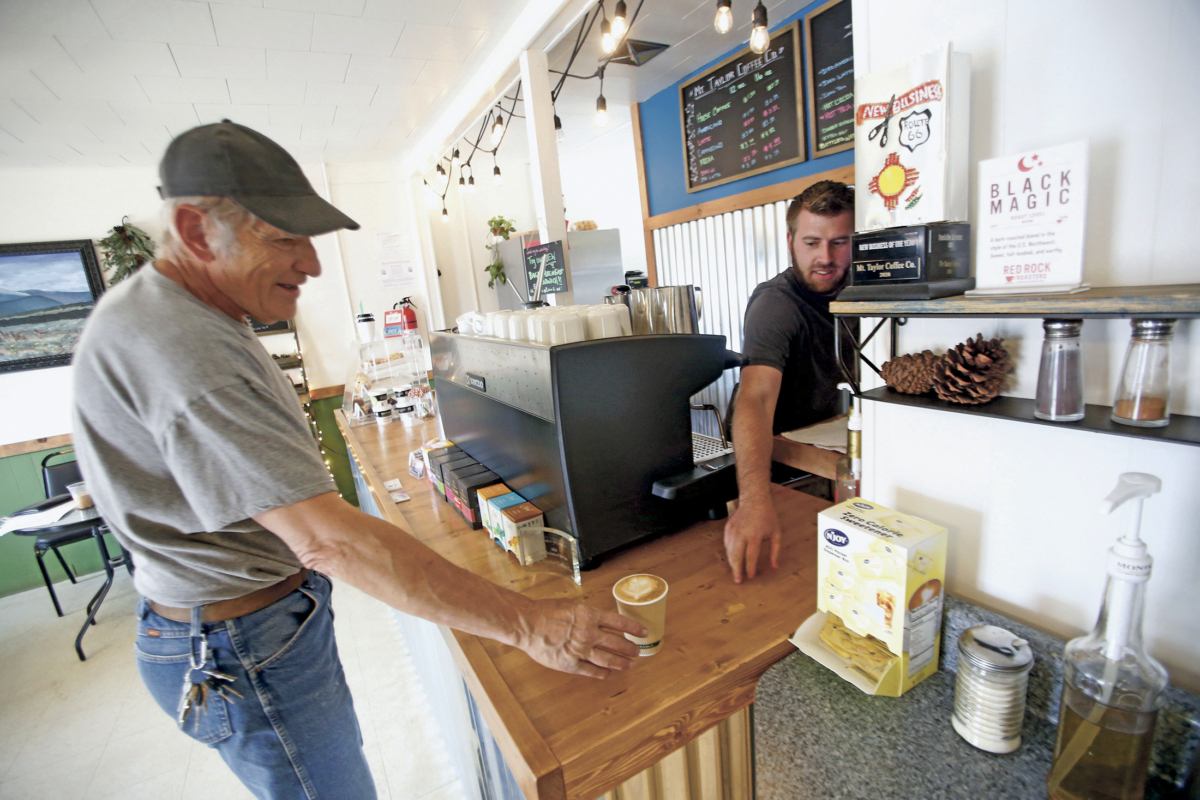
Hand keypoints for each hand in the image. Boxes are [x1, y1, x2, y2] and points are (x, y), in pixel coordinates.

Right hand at [516, 598, 647, 678]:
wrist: (527, 624)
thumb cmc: (546, 611)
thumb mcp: (571, 606)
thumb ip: (587, 614)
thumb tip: (600, 619)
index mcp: (590, 616)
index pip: (619, 623)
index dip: (633, 628)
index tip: (643, 632)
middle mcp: (589, 633)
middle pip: (617, 644)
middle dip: (630, 649)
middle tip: (637, 652)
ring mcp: (580, 650)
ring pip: (608, 659)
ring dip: (621, 663)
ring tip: (630, 665)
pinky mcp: (571, 664)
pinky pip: (591, 671)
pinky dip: (601, 673)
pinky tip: (607, 674)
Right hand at [723, 496, 780, 583]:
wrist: (754, 500)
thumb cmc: (767, 517)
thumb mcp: (776, 533)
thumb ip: (776, 551)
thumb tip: (775, 567)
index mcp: (754, 536)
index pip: (750, 557)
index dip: (750, 568)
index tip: (751, 576)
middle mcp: (741, 534)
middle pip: (736, 556)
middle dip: (737, 570)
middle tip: (738, 581)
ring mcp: (733, 531)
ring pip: (729, 551)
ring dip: (732, 563)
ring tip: (736, 572)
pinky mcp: (728, 528)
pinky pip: (726, 544)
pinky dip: (729, 553)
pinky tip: (733, 558)